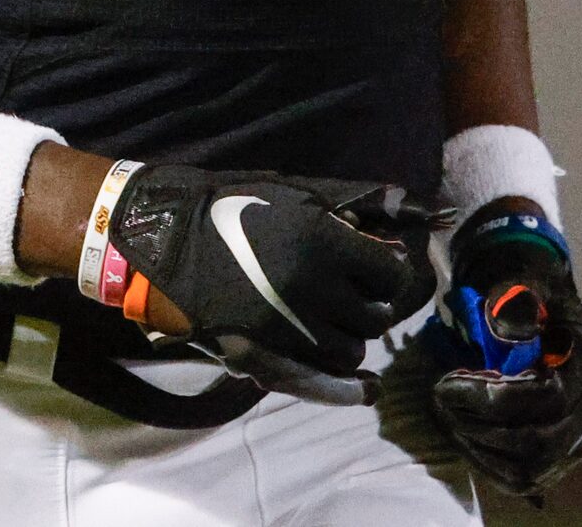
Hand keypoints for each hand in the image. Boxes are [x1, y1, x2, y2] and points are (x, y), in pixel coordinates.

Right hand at [107, 165, 436, 403]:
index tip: (374, 262)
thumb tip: (416, 208)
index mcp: (323, 244)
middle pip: (374, 316)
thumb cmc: (231, 204)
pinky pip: (316, 383)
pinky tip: (364, 390)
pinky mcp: (260, 355)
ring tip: (332, 317)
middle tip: (353, 288)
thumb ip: (358, 202)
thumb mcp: (296, 191)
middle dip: (369, 302)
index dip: (385, 268)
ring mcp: (285, 329)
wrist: (165, 239)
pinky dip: (343, 390)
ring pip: (349, 351)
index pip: (389, 274)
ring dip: (349, 336)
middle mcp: (311, 290)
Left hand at [426, 202, 581, 499]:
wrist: (551, 319)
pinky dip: (486, 465)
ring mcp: (578, 440)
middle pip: (537, 443)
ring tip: (447, 417)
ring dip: (478, 448)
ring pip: (529, 470)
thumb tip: (501, 320)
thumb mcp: (531, 284)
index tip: (446, 382)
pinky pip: (523, 481)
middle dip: (478, 425)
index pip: (549, 399)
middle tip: (439, 401)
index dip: (492, 397)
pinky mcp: (559, 459)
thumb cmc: (536, 300)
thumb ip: (518, 297)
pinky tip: (462, 436)